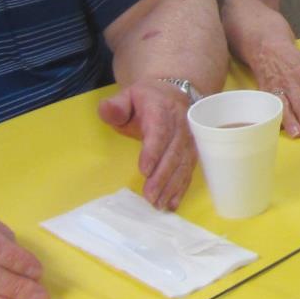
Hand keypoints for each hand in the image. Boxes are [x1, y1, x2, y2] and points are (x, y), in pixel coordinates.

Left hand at [97, 82, 196, 208]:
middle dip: (163, 175)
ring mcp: (189, 138)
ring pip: (184, 163)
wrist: (171, 94)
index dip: (154, 150)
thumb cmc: (144, 101)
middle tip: (150, 196)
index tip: (144, 170)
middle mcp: (181, 124)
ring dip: (173, 185)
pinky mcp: (192, 151)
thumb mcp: (127, 97)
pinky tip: (172, 203)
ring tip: (159, 204)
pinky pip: (189, 170)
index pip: (160, 130)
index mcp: (162, 109)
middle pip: (174, 151)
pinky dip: (182, 187)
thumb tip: (107, 110)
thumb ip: (116, 106)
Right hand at [248, 41, 299, 139]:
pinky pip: (270, 104)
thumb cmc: (297, 64)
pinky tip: (278, 127)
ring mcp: (278, 85)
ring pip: (284, 104)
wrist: (270, 49)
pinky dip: (274, 116)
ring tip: (296, 134)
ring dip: (290, 120)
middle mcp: (293, 80)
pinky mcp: (264, 90)